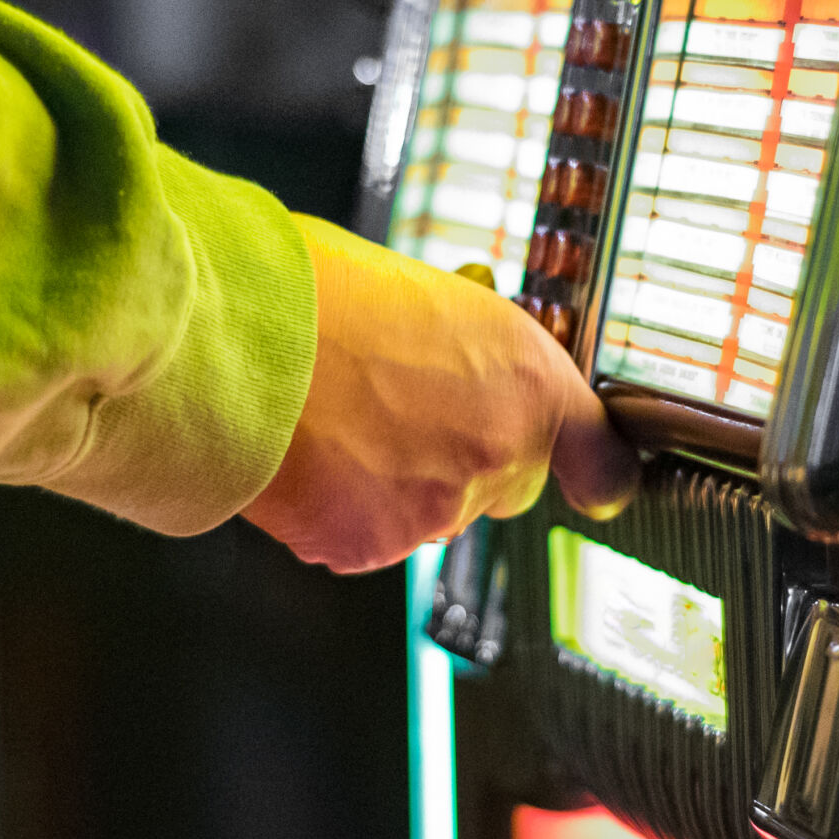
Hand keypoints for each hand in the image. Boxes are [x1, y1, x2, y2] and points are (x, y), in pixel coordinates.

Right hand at [242, 215, 637, 572]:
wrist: (237, 332)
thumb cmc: (322, 291)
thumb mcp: (434, 296)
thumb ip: (473, 352)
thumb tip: (466, 366)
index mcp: (528, 380)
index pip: (600, 455)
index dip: (596, 470)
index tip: (599, 481)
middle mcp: (497, 452)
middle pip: (505, 487)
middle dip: (465, 462)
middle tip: (400, 413)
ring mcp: (435, 510)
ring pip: (430, 516)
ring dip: (395, 484)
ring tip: (335, 421)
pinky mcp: (368, 547)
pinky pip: (364, 539)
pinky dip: (338, 511)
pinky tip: (308, 458)